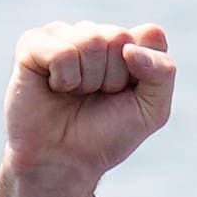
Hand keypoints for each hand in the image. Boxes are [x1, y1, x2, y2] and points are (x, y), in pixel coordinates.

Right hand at [0, 21, 176, 196]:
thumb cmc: (106, 136)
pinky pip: (62, 50)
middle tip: (97, 97)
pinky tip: (54, 88)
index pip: (152, 37)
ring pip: (92, 41)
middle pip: (120, 37)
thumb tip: (129, 47)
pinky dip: (64, 78)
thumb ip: (163, 73)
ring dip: (88, 80)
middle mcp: (95, 33)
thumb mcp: (152, 112)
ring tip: (74, 94)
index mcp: (126, 45)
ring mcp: (63, 35)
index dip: (145, 72)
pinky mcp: (34, 43)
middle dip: (114, 78)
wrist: (63, 162)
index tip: (128, 95)